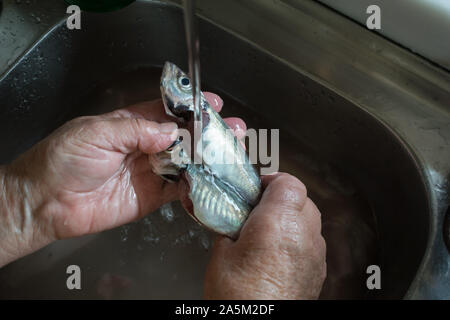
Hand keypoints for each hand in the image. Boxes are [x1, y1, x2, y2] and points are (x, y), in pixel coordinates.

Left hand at [0, 93, 244, 266]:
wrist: (48, 202)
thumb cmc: (64, 159)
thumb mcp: (97, 132)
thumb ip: (136, 130)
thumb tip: (171, 133)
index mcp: (131, 124)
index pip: (168, 111)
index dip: (191, 106)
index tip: (213, 102)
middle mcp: (145, 146)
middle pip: (184, 137)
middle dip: (209, 132)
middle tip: (234, 129)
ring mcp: (150, 172)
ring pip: (187, 162)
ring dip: (209, 157)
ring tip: (233, 152)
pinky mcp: (152, 197)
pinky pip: (179, 190)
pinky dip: (197, 185)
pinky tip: (214, 179)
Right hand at [204, 173, 326, 298]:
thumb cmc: (239, 296)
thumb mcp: (222, 253)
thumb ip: (231, 226)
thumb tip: (234, 218)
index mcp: (278, 223)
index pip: (289, 182)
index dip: (273, 180)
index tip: (259, 187)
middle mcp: (303, 235)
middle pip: (302, 198)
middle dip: (282, 197)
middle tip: (260, 208)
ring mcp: (314, 254)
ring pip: (310, 219)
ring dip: (292, 218)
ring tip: (269, 231)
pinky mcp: (318, 271)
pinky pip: (312, 242)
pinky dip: (298, 238)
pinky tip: (279, 252)